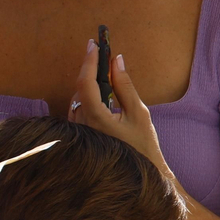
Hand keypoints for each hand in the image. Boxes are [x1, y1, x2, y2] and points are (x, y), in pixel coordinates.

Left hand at [69, 40, 165, 170]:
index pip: (86, 82)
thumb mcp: (139, 112)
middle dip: (92, 70)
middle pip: (81, 87)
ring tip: (107, 76)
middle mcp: (81, 125)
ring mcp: (77, 131)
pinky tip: (102, 98)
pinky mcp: (78, 135)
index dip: (90, 61)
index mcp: (95, 118)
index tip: (94, 44)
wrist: (140, 175)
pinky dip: (88, 98)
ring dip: (90, 85)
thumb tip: (117, 61)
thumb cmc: (142, 146)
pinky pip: (78, 109)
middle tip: (104, 54)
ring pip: (78, 98)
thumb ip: (125, 85)